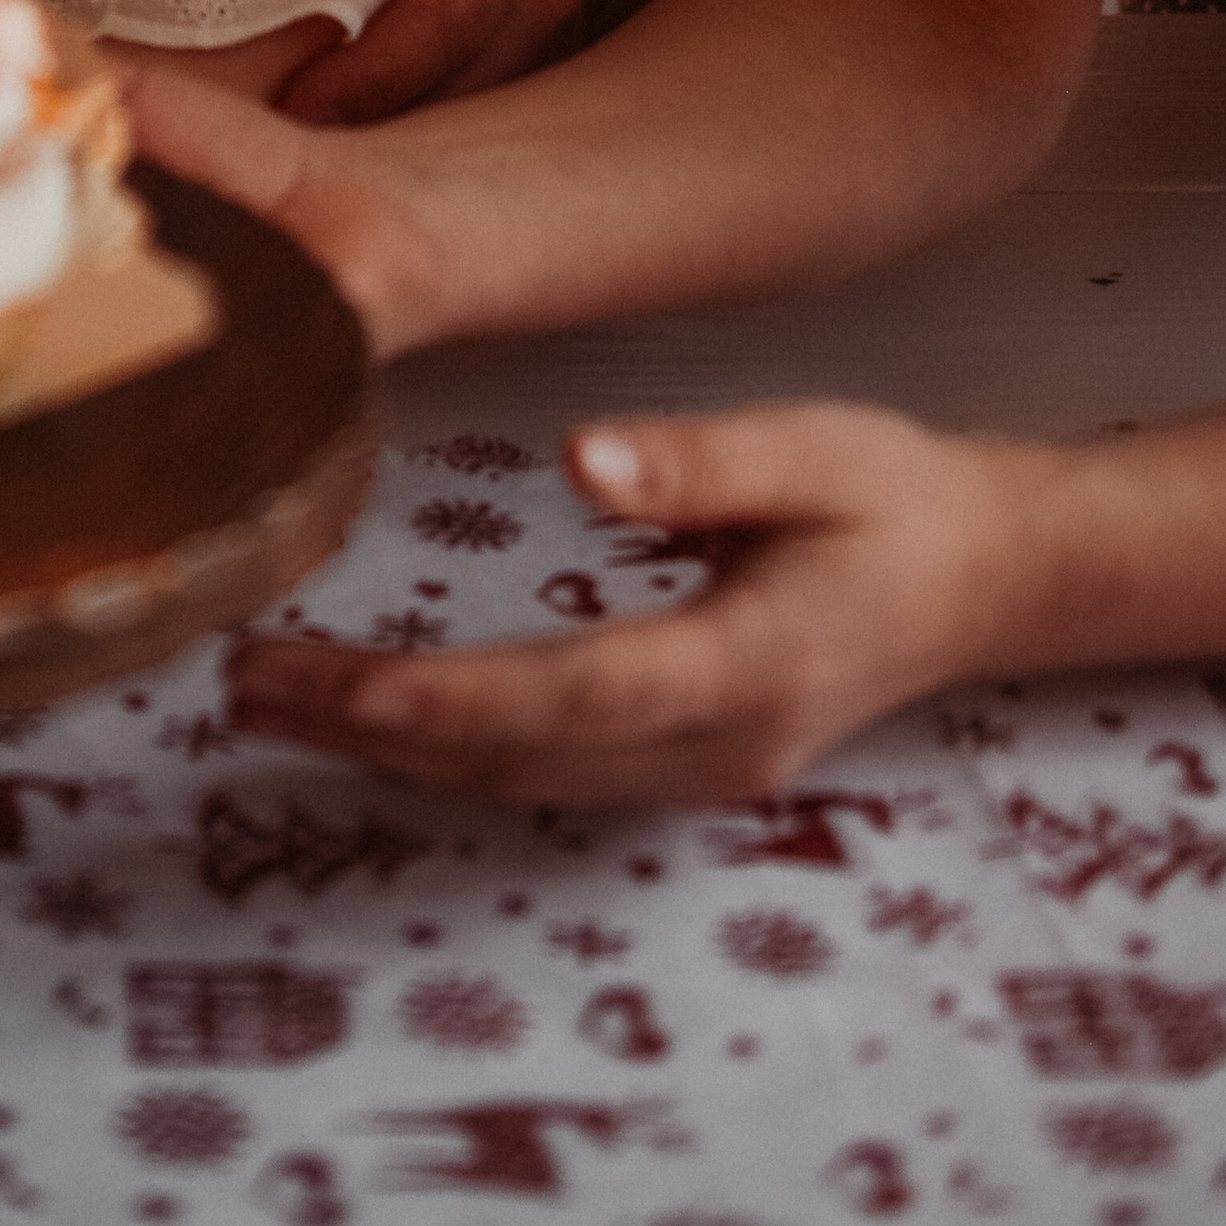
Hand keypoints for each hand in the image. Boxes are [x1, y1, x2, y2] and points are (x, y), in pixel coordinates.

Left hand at [227, 403, 1042, 804]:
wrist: (984, 580)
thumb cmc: (894, 498)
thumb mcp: (814, 447)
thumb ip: (701, 464)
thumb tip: (586, 460)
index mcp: (747, 666)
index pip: (564, 695)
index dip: (438, 699)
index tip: (325, 679)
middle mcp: (714, 744)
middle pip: (515, 754)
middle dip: (371, 729)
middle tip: (240, 681)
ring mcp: (699, 771)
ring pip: (519, 778)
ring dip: (393, 748)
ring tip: (267, 695)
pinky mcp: (681, 764)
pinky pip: (544, 771)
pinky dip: (448, 749)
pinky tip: (369, 713)